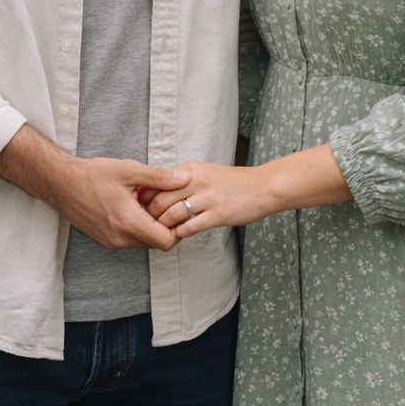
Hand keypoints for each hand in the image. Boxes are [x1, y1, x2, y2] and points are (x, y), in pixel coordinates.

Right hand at [0, 124, 189, 251]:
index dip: (178, 227)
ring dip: (150, 226)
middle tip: (163, 202)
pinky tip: (132, 206)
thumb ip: (159, 177)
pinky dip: (137, 227)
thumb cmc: (93, 175)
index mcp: (128, 222)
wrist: (60, 183)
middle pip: (157, 243)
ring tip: (145, 202)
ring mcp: (111, 242)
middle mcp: (120, 238)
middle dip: (165, 225)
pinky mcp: (105, 240)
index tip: (176, 208)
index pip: (167, 241)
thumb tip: (184, 179)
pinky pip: (130, 240)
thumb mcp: (129, 170)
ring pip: (144, 242)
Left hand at [140, 161, 277, 238]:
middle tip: (148, 224)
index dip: (146, 198)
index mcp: (190, 169)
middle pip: (161, 200)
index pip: (157, 183)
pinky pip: (190, 227)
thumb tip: (157, 191)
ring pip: (173, 215)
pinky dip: (180, 234)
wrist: (262, 187)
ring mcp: (208, 197)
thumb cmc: (231, 183)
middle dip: (151, 215)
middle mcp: (197, 180)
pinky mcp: (218, 214)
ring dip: (164, 227)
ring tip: (163, 232)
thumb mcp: (204, 172)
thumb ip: (182, 180)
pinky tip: (179, 235)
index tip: (142, 207)